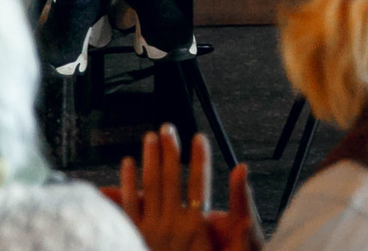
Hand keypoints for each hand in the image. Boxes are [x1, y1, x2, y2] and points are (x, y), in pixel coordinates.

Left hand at [105, 126, 233, 250]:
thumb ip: (239, 207)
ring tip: (148, 138)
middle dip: (169, 151)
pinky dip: (127, 185)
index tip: (199, 139)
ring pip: (147, 189)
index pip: (198, 183)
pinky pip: (129, 207)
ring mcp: (151, 231)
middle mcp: (171, 225)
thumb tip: (241, 171)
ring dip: (148, 161)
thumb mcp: (236, 240)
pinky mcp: (136, 236)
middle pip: (169, 180)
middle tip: (168, 128)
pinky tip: (126, 166)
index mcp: (195, 226)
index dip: (198, 159)